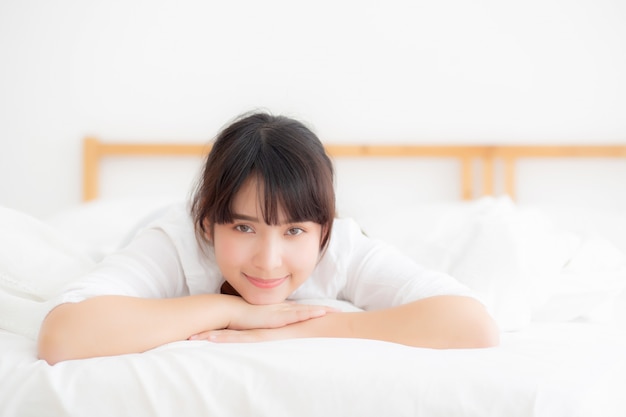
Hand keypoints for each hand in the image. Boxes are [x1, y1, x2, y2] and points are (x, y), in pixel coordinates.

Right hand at [188, 300, 335, 339]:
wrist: (230, 313)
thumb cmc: (240, 320)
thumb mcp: (256, 325)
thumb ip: (264, 328)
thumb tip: (267, 334)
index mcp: (278, 311)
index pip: (300, 310)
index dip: (313, 311)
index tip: (327, 312)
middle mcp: (282, 309)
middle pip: (307, 309)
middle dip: (323, 310)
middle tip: (339, 311)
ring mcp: (280, 312)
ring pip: (305, 310)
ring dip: (320, 311)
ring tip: (335, 312)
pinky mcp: (276, 317)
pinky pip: (297, 315)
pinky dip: (309, 313)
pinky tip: (320, 313)